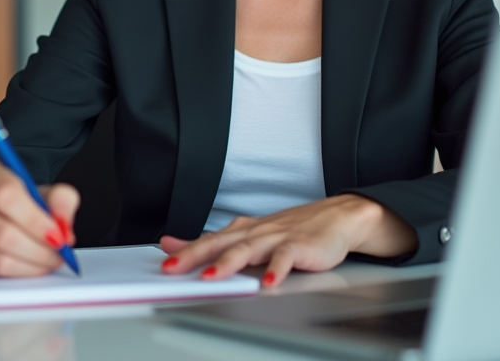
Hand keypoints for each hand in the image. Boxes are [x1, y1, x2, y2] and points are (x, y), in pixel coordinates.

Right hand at [0, 158, 78, 276]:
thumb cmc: (13, 201)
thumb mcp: (38, 190)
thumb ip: (60, 199)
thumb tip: (63, 227)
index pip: (6, 195)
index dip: (36, 221)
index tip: (59, 237)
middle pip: (2, 233)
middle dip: (39, 251)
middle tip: (59, 256)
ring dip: (31, 267)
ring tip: (47, 262)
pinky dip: (15, 275)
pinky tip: (28, 266)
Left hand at [159, 195, 415, 287]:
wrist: (337, 218)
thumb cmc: (294, 229)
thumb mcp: (249, 234)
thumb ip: (212, 242)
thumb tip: (172, 243)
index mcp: (243, 230)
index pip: (209, 240)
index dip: (185, 251)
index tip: (163, 260)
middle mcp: (256, 232)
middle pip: (220, 243)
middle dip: (195, 255)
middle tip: (173, 268)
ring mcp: (277, 238)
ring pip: (248, 249)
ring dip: (228, 262)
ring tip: (210, 277)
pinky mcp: (300, 246)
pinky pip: (285, 258)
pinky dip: (276, 269)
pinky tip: (268, 283)